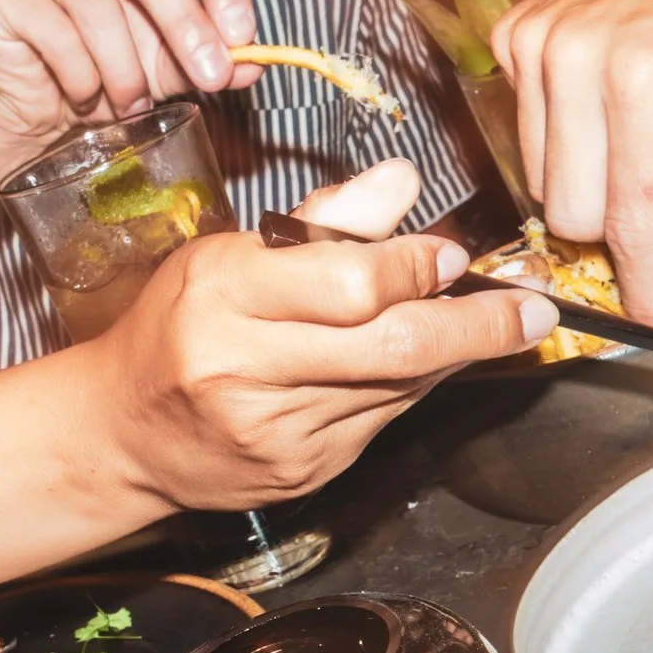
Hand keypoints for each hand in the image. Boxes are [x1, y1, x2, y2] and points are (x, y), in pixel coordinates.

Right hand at [0, 0, 258, 144]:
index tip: (242, 36)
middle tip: (211, 77)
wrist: (28, 109)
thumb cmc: (101, 74)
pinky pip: (54, 33)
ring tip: (130, 104)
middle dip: (185, 24)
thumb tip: (253, 64)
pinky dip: (79, 77)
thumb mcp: (167, 70)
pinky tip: (82, 95)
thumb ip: (209, 60)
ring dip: (124, 68)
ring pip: (97, 3)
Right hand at [92, 161, 554, 511]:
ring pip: (397, 386)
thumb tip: (400, 179)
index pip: (347, 282)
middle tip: (531, 308)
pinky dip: (412, 386)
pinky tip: (422, 362)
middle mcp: (246, 368)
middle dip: (478, 326)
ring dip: (453, 353)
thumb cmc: (175, 325)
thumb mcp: (228, 252)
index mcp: (222, 296)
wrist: (122, 431)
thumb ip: (321, 219)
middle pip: (391, 345)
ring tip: (493, 322)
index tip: (454, 253)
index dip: (414, 266)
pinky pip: (382, 421)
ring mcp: (276, 431)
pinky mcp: (299, 473)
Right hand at [491, 0, 652, 324]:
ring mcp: (537, 43)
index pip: (630, 223)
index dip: (648, 284)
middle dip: (622, 228)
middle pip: (572, 214)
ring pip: (542, 180)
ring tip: (646, 142)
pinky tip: (610, 106)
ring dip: (592, 184)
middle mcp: (580, 60)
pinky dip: (568, 138)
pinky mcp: (514, 33)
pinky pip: (525, 131)